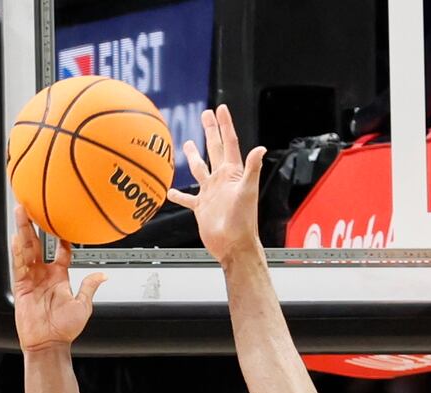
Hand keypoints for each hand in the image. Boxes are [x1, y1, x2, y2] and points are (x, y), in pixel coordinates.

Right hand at [11, 206, 105, 352]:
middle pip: (38, 244)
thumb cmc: (65, 328)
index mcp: (59, 277)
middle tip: (33, 207)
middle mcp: (44, 274)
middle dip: (35, 226)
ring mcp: (31, 278)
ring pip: (27, 249)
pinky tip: (17, 237)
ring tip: (21, 212)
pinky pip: (19, 265)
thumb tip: (103, 276)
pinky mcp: (22, 285)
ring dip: (24, 231)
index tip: (64, 224)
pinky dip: (18, 251)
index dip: (63, 238)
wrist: (50, 342)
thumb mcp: (83, 305)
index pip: (60, 252)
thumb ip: (90, 287)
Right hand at [167, 105, 265, 267]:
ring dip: (194, 156)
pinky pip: (187, 198)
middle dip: (211, 131)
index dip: (225, 125)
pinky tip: (170, 191)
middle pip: (215, 149)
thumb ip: (252, 169)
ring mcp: (211, 193)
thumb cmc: (242, 221)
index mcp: (232, 173)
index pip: (229, 143)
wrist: (233, 246)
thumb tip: (260, 149)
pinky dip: (178, 195)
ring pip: (200, 169)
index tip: (220, 108)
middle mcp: (221, 180)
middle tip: (205, 113)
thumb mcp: (247, 192)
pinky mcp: (202, 207)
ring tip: (188, 143)